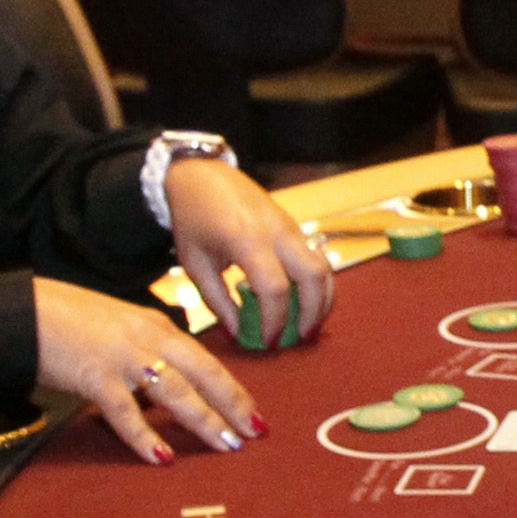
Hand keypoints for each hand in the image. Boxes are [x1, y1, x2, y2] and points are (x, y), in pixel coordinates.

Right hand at [33, 277, 262, 464]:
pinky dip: (146, 437)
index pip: (207, 361)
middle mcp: (148, 339)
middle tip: (255, 433)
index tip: (254, 412)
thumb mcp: (122, 330)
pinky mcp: (94, 376)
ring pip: (176, 392)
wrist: (26, 311)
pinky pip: (126, 413)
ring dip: (204, 421)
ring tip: (226, 445)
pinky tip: (163, 458)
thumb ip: (150, 354)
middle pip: (204, 375)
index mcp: (158, 327)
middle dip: (232, 405)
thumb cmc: (72, 322)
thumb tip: (172, 389)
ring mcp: (123, 357)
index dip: (234, 389)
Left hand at [163, 156, 330, 351]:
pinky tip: (305, 303)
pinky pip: (317, 258)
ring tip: (309, 325)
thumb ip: (217, 301)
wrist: (201, 175)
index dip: (274, 321)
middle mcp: (277, 232)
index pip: (274, 289)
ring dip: (322, 300)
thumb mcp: (195, 263)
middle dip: (311, 314)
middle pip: (313, 277)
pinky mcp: (294, 226)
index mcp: (247, 241)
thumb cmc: (193, 219)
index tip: (267, 342)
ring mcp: (290, 227)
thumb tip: (238, 332)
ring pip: (324, 267)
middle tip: (299, 338)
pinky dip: (317, 284)